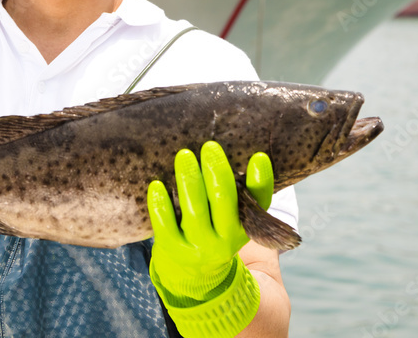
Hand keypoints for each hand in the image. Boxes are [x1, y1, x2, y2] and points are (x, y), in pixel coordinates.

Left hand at [147, 141, 272, 336]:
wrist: (198, 272)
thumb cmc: (218, 229)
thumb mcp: (237, 217)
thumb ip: (247, 191)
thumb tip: (256, 158)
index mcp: (245, 227)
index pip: (259, 202)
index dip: (261, 180)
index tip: (258, 156)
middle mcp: (226, 240)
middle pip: (223, 202)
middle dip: (217, 172)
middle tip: (209, 147)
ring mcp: (199, 247)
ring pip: (195, 211)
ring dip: (189, 181)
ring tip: (184, 156)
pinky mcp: (174, 249)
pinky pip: (166, 226)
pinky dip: (160, 205)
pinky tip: (157, 184)